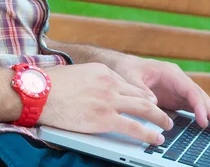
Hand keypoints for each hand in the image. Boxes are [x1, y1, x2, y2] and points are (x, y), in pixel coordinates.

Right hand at [39, 63, 173, 144]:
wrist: (41, 92)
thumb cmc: (52, 85)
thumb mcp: (77, 74)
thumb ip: (91, 81)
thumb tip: (94, 92)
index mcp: (103, 71)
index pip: (128, 84)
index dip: (140, 95)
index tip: (148, 102)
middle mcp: (111, 83)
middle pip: (140, 95)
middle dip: (155, 106)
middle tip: (164, 114)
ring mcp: (110, 100)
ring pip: (143, 109)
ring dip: (159, 119)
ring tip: (167, 126)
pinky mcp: (106, 118)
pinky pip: (134, 127)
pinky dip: (148, 133)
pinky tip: (156, 138)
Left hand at [109, 56, 209, 135]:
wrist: (125, 66)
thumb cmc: (128, 70)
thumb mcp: (130, 78)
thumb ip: (142, 90)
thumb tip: (154, 103)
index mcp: (171, 73)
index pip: (190, 90)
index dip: (198, 105)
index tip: (203, 121)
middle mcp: (179, 80)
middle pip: (200, 97)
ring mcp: (180, 89)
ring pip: (201, 102)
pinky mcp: (178, 97)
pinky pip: (195, 106)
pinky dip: (207, 114)